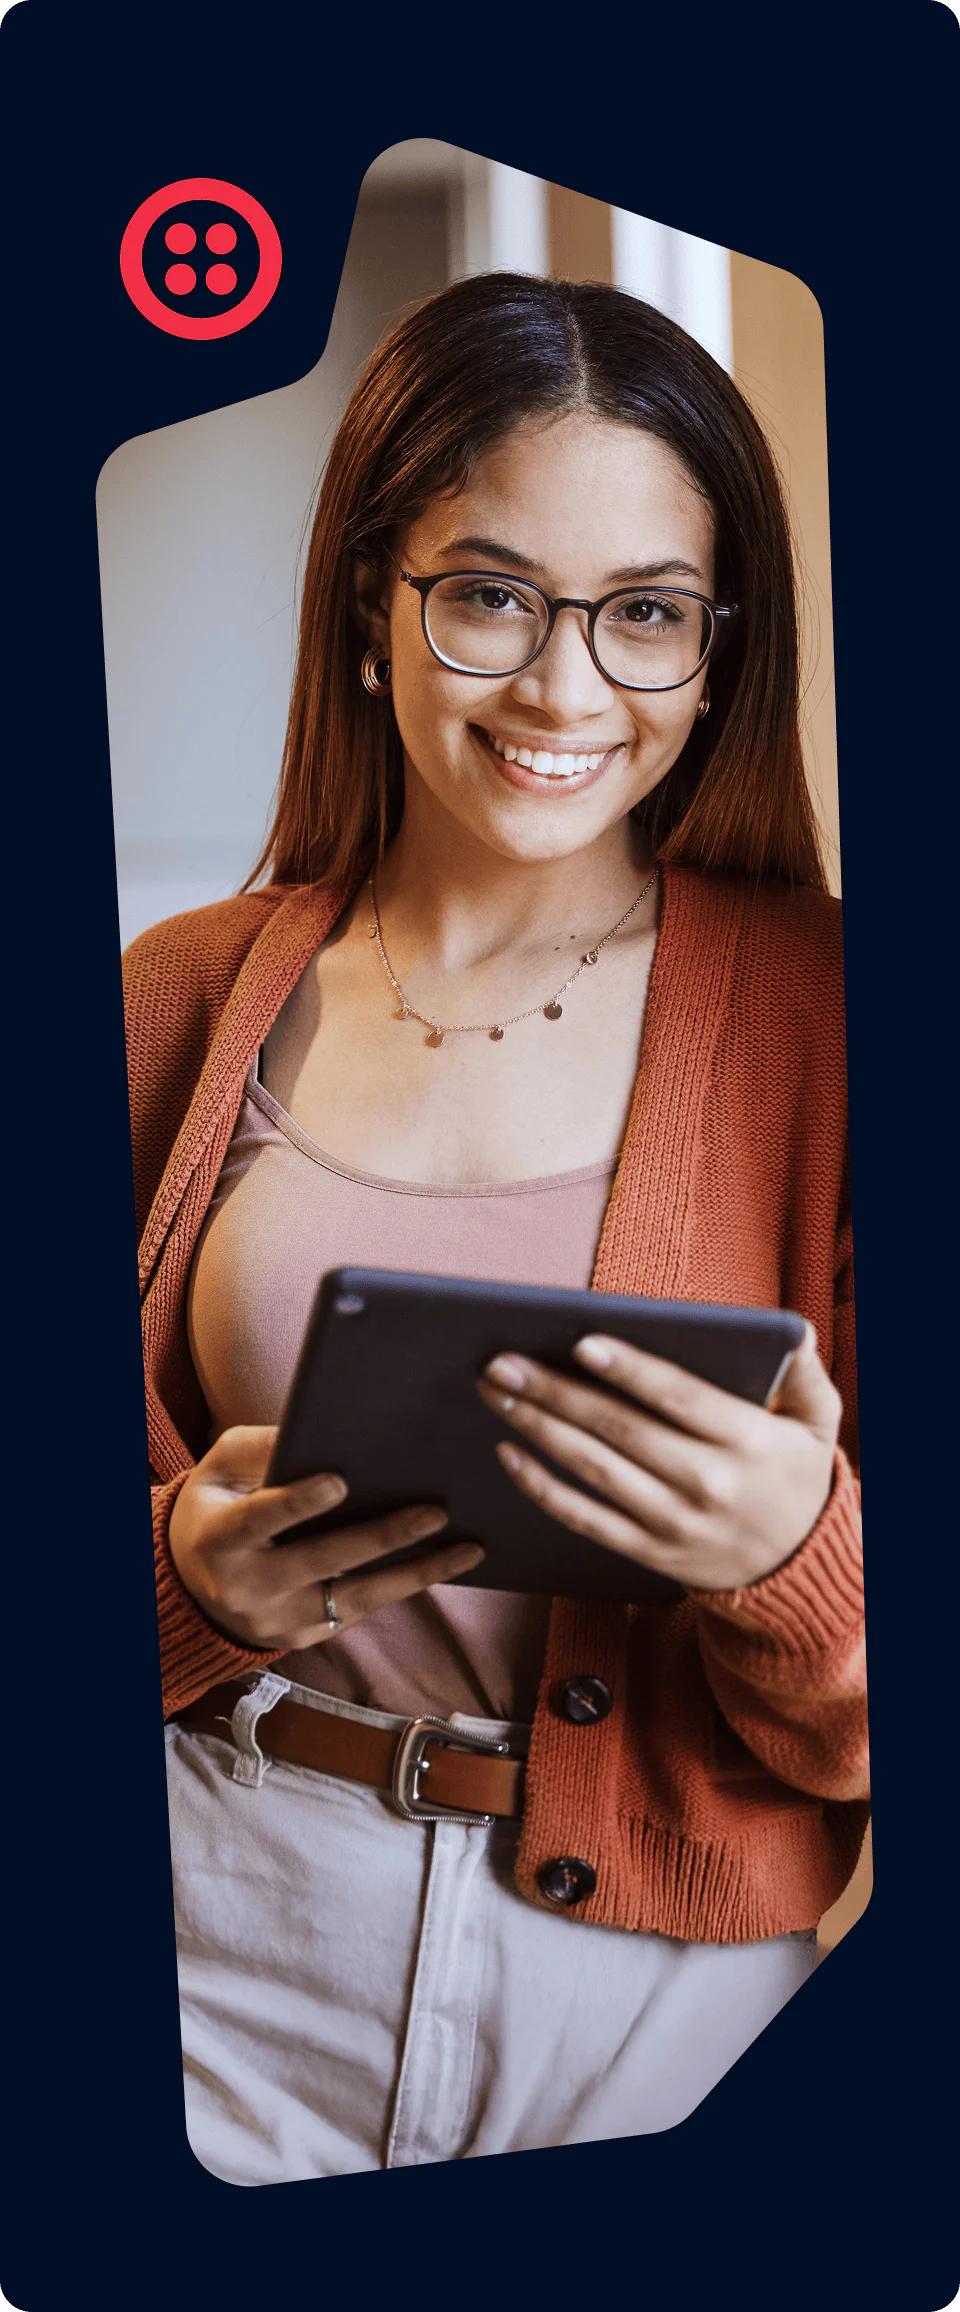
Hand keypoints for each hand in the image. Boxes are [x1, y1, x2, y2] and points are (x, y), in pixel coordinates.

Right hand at [168, 1424, 482, 1648]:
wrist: (195, 1584)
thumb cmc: (219, 1507)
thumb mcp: (220, 1470)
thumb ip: (261, 1449)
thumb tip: (323, 1433)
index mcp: (219, 1540)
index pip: (260, 1520)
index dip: (299, 1504)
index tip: (341, 1482)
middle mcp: (248, 1589)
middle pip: (321, 1562)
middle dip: (380, 1538)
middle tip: (434, 1511)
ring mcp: (280, 1621)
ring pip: (355, 1597)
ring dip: (416, 1572)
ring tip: (467, 1547)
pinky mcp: (308, 1637)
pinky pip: (363, 1608)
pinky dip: (406, 1584)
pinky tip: (447, 1561)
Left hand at [477, 1326, 841, 1591]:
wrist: (799, 1571)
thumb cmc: (797, 1476)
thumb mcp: (818, 1421)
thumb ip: (803, 1372)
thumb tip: (794, 1330)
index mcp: (746, 1441)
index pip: (679, 1398)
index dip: (631, 1370)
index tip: (583, 1344)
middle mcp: (706, 1482)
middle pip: (619, 1429)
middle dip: (553, 1392)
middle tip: (501, 1361)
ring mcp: (672, 1522)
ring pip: (592, 1470)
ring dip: (536, 1427)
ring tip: (495, 1392)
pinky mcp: (649, 1551)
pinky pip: (585, 1519)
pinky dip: (542, 1488)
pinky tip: (510, 1453)